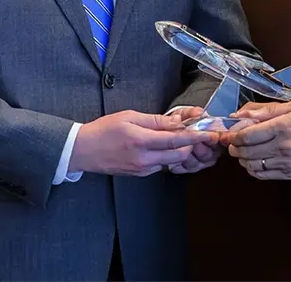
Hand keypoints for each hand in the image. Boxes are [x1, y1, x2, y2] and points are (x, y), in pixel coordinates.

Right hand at [68, 110, 217, 176]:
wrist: (83, 150)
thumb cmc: (104, 129)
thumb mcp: (129, 117)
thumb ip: (154, 120)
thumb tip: (176, 121)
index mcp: (140, 140)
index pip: (175, 140)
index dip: (194, 136)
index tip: (207, 132)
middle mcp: (143, 159)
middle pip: (178, 154)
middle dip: (190, 144)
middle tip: (195, 132)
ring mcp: (142, 169)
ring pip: (171, 161)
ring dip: (179, 150)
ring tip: (179, 137)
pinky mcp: (139, 174)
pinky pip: (161, 165)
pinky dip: (167, 156)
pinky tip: (163, 146)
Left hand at [221, 100, 290, 179]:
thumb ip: (267, 110)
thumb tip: (242, 114)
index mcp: (281, 127)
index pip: (247, 135)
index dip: (233, 135)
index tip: (227, 133)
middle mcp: (281, 147)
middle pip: (246, 151)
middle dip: (234, 147)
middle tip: (232, 141)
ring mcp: (285, 163)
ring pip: (252, 165)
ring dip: (242, 159)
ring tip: (242, 151)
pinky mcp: (289, 174)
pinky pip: (264, 175)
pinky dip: (253, 169)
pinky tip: (253, 162)